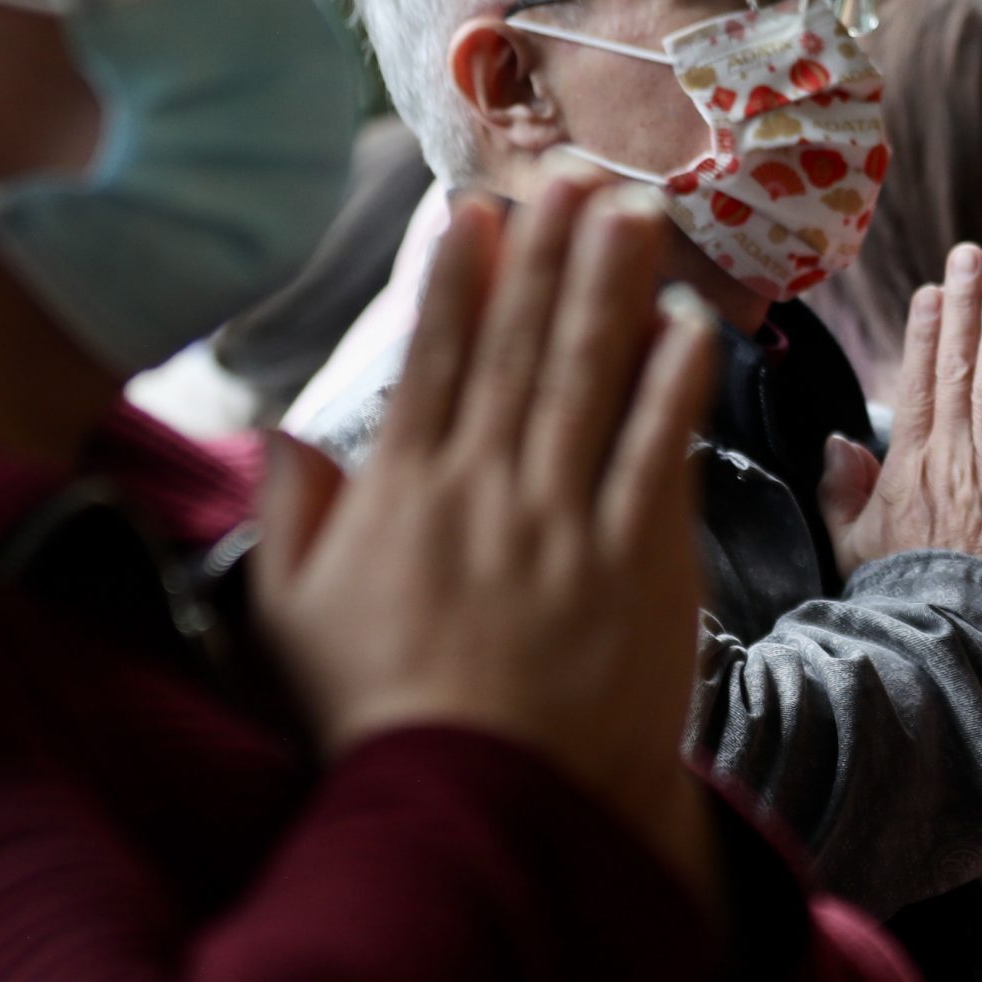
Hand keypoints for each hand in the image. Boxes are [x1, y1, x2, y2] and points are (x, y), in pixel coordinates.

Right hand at [253, 169, 721, 897]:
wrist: (491, 808)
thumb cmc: (389, 722)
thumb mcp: (295, 624)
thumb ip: (293, 522)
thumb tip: (288, 436)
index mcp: (404, 497)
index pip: (434, 363)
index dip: (455, 280)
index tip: (474, 213)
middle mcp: (487, 491)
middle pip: (522, 349)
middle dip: (549, 255)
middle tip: (572, 174)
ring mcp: (568, 522)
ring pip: (592, 381)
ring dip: (614, 289)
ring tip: (634, 213)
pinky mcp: (641, 562)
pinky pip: (660, 453)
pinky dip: (675, 385)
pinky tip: (694, 324)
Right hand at [820, 243, 981, 643]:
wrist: (951, 652)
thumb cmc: (902, 605)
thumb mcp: (852, 548)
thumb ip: (842, 492)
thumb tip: (837, 441)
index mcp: (910, 468)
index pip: (919, 383)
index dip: (928, 331)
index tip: (933, 291)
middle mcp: (955, 460)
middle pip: (962, 368)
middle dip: (967, 306)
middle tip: (973, 255)